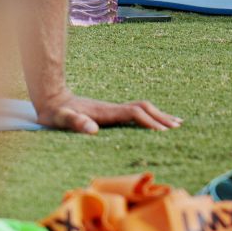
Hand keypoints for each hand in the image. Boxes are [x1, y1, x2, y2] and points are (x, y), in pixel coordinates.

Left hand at [35, 92, 181, 134]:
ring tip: (176, 123)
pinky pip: (135, 112)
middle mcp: (113, 108)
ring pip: (142, 108)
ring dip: (158, 114)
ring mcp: (113, 109)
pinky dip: (149, 116)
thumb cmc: (56, 113)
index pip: (134, 113)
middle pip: (143, 107)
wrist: (52, 98)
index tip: (164, 131)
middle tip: (179, 126)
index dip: (149, 121)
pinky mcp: (110, 112)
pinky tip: (153, 122)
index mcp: (106, 111)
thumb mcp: (62, 119)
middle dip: (161, 116)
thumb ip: (75, 122)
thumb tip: (93, 129)